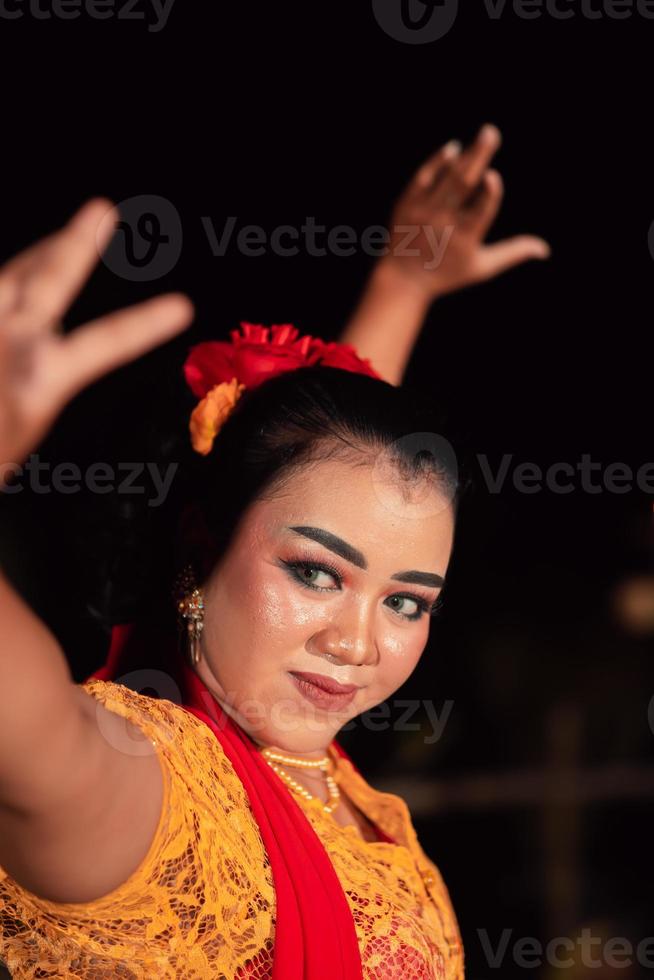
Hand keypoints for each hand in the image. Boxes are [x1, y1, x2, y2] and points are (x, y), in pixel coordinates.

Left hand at [0, 199, 193, 487]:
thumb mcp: (22, 423)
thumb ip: (37, 380)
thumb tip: (42, 350)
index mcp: (40, 380)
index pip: (106, 341)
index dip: (145, 323)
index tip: (181, 307)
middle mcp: (11, 345)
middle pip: (50, 281)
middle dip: (76, 245)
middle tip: (101, 211)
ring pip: (11, 278)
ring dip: (38, 255)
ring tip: (61, 239)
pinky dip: (9, 287)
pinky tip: (14, 283)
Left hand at [378, 123, 549, 300]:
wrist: (403, 280)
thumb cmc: (448, 274)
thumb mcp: (483, 268)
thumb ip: (513, 253)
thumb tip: (545, 249)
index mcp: (464, 239)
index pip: (478, 213)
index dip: (487, 195)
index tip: (493, 177)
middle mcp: (443, 223)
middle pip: (462, 185)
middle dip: (478, 157)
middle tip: (492, 132)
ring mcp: (423, 213)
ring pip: (448, 178)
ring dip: (467, 154)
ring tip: (487, 133)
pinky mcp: (406, 205)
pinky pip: (423, 178)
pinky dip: (438, 162)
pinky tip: (453, 148)